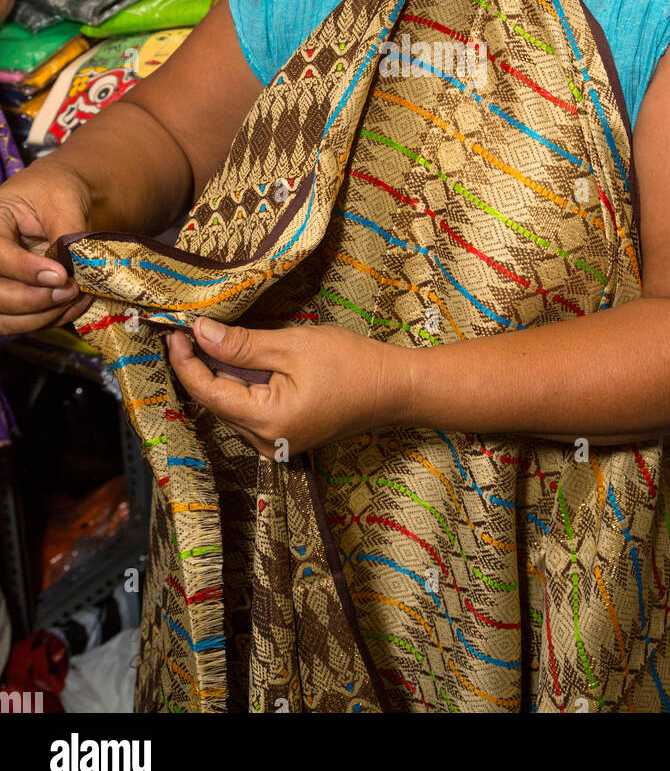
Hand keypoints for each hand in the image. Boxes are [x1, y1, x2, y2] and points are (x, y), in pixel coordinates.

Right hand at [0, 163, 93, 333]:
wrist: (61, 198)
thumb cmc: (57, 191)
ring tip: (76, 297)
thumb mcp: (63, 200)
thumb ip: (64, 234)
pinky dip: (49, 319)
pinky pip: (21, 323)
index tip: (61, 275)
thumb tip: (69, 271)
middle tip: (72, 289)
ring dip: (43, 316)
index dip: (25, 269)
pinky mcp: (11, 298)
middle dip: (34, 299)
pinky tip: (75, 304)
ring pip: (5, 317)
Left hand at [166, 317, 411, 458]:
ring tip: (209, 337)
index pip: (208, 392)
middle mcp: (265, 441)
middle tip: (187, 328)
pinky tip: (239, 357)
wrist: (394, 388)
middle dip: (200, 365)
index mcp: (266, 422)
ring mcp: (275, 441)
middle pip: (218, 401)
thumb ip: (242, 344)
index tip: (174, 332)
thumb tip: (199, 332)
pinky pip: (251, 407)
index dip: (186, 362)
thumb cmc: (350, 364)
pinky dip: (241, 382)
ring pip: (233, 404)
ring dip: (220, 372)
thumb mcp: (292, 345)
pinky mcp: (285, 433)